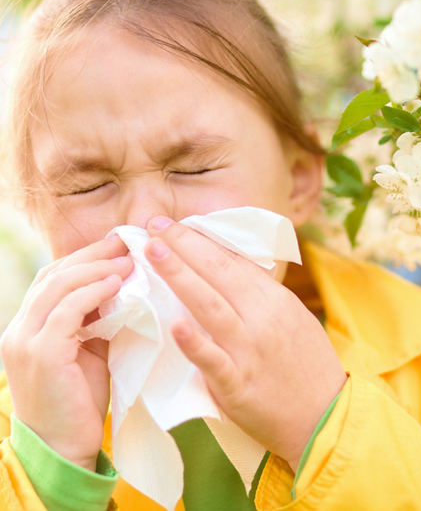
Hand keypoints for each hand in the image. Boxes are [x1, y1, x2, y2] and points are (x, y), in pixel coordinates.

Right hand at [0, 237, 133, 470]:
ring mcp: (25, 342)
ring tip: (128, 260)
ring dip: (96, 269)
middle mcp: (19, 330)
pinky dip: (92, 292)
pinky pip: (66, 311)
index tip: (118, 245)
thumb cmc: (80, 402)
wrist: (64, 448)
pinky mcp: (41, 355)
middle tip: (125, 243)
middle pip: (54, 275)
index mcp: (28, 327)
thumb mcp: (90, 352)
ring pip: (58, 287)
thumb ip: (97, 321)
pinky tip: (117, 284)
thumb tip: (125, 288)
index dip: (84, 258)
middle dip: (91, 256)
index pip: (52, 278)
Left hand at [143, 216, 346, 467]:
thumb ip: (262, 299)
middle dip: (184, 245)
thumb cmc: (307, 367)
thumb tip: (229, 274)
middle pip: (219, 273)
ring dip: (180, 276)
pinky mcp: (239, 384)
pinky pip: (213, 360)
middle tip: (154, 224)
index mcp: (276, 300)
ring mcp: (250, 350)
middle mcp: (263, 318)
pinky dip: (194, 343)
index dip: (201, 240)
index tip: (173, 224)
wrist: (325, 416)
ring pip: (210, 306)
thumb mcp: (294, 320)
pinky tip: (174, 325)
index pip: (234, 261)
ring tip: (154, 253)